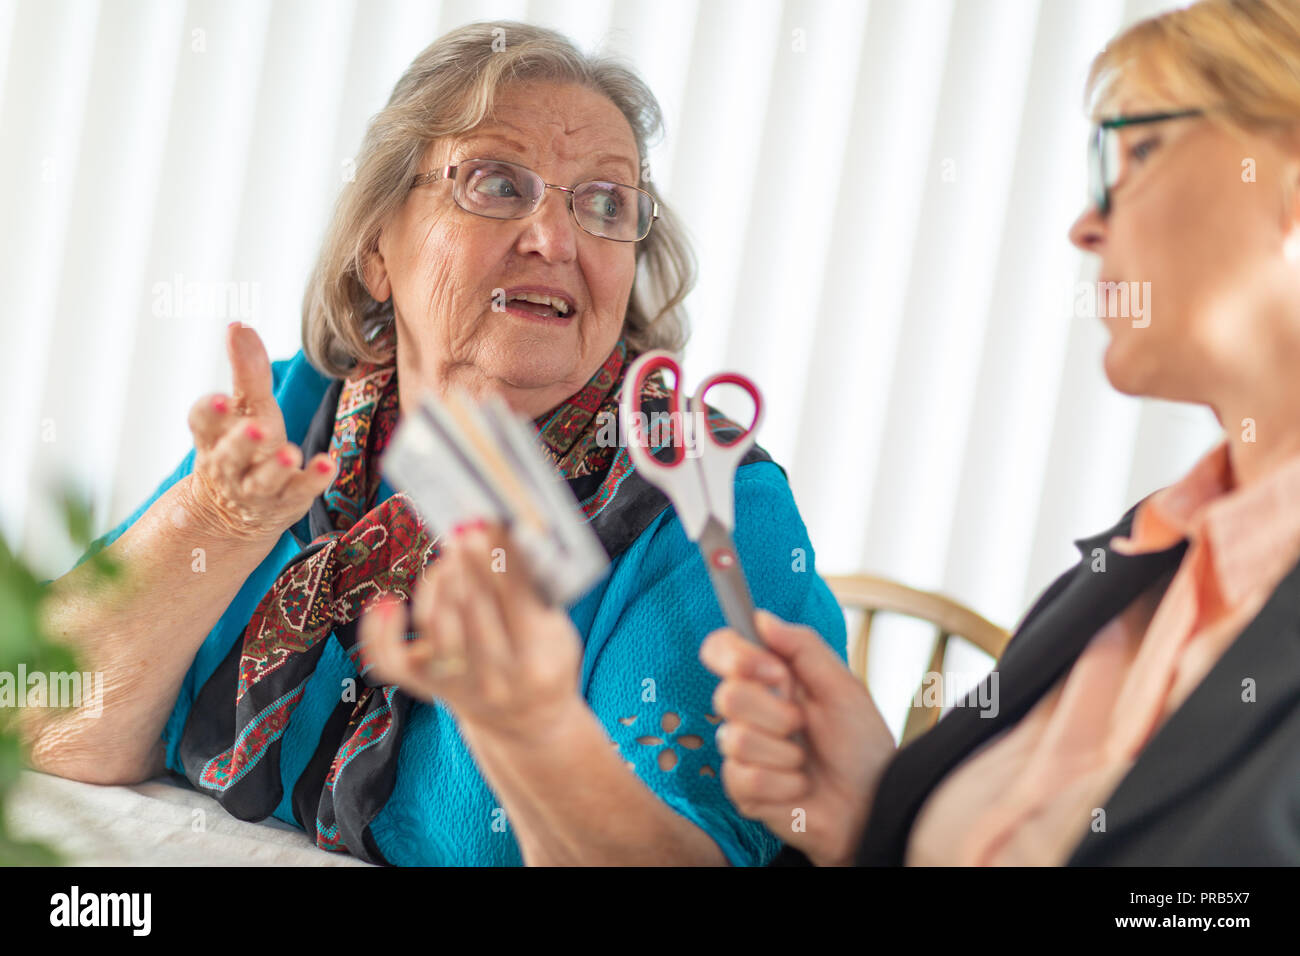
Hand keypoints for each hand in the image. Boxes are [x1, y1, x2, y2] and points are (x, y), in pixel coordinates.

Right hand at [181, 323, 335, 541]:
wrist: (236, 512)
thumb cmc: (244, 447)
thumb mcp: (243, 408)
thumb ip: (245, 370)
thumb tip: (238, 325)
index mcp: (214, 438)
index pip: (203, 424)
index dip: (209, 412)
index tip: (220, 399)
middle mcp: (231, 466)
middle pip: (230, 455)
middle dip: (241, 442)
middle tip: (256, 428)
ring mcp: (258, 488)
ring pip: (262, 481)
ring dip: (275, 467)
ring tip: (290, 453)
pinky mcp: (287, 501)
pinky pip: (299, 492)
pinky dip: (312, 480)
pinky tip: (328, 464)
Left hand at [357, 522, 583, 741]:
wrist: (525, 720)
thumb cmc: (543, 659)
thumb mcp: (556, 626)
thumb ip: (534, 586)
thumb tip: (499, 530)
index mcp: (539, 657)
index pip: (515, 598)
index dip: (497, 556)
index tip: (486, 523)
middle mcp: (498, 677)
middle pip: (472, 609)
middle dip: (465, 563)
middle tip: (463, 533)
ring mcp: (459, 685)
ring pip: (434, 624)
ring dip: (437, 581)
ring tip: (448, 560)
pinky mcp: (428, 688)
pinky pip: (391, 659)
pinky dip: (379, 630)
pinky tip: (385, 601)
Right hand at [699, 610, 894, 865]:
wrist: (876, 802)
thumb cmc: (862, 745)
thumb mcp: (842, 687)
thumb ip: (804, 647)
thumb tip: (761, 618)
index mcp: (768, 680)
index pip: (721, 650)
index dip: (736, 656)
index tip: (776, 672)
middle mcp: (748, 712)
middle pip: (726, 696)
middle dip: (776, 713)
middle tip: (803, 724)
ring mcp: (741, 753)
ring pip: (736, 740)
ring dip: (785, 752)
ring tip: (806, 761)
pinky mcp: (743, 791)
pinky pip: (747, 779)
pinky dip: (785, 784)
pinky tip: (800, 787)